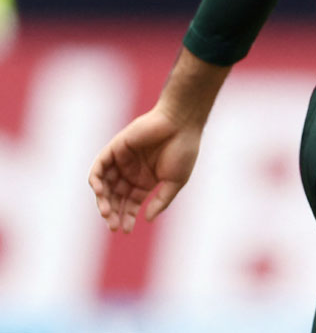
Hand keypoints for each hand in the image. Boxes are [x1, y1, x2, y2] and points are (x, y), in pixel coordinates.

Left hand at [88, 107, 201, 232]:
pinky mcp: (115, 148)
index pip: (131, 203)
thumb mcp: (175, 181)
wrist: (182, 122)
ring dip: (103, 200)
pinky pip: (99, 167)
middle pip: (116, 197)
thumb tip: (145, 218)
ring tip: (107, 212)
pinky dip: (96, 180)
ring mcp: (123, 161)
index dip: (127, 217)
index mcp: (147, 180)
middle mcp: (132, 172)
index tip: (125, 230)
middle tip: (113, 226)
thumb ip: (161, 200)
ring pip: (105, 185)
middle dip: (113, 213)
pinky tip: (101, 192)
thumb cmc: (183, 149)